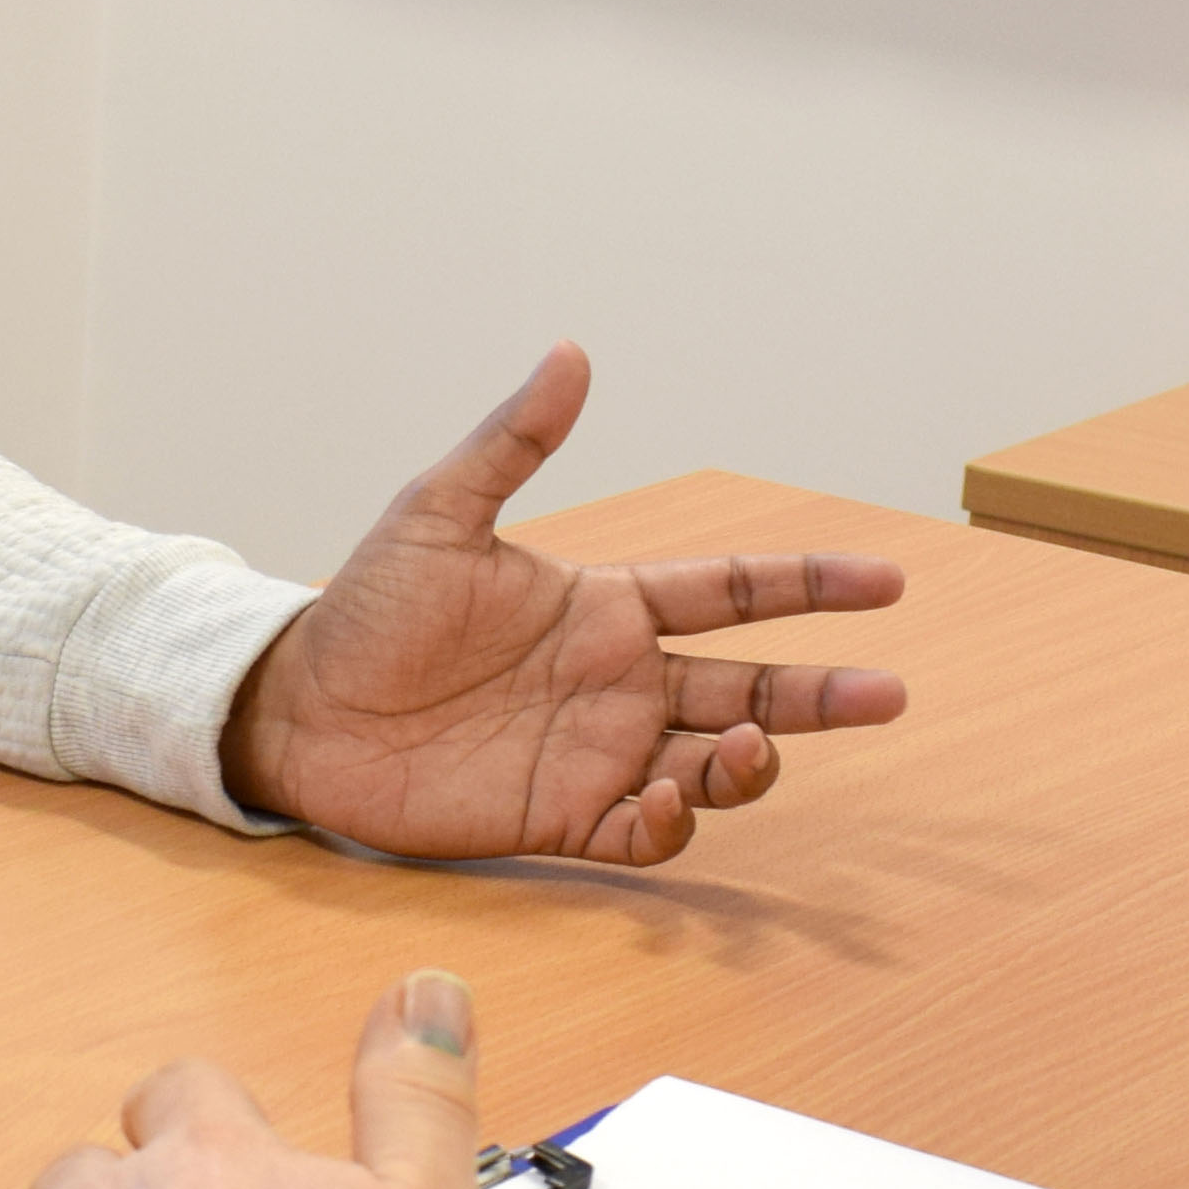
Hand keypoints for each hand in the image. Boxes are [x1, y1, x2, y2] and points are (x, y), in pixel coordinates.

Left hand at [221, 346, 904, 865]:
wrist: (298, 708)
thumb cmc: (366, 608)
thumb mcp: (437, 513)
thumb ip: (512, 444)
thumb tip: (571, 353)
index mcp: (605, 606)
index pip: (730, 592)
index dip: (807, 584)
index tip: (885, 581)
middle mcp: (617, 682)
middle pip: (750, 687)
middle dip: (822, 695)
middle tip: (890, 695)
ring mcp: (596, 753)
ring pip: (711, 764)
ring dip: (750, 762)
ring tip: (750, 750)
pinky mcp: (558, 818)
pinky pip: (643, 834)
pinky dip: (674, 825)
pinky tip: (673, 800)